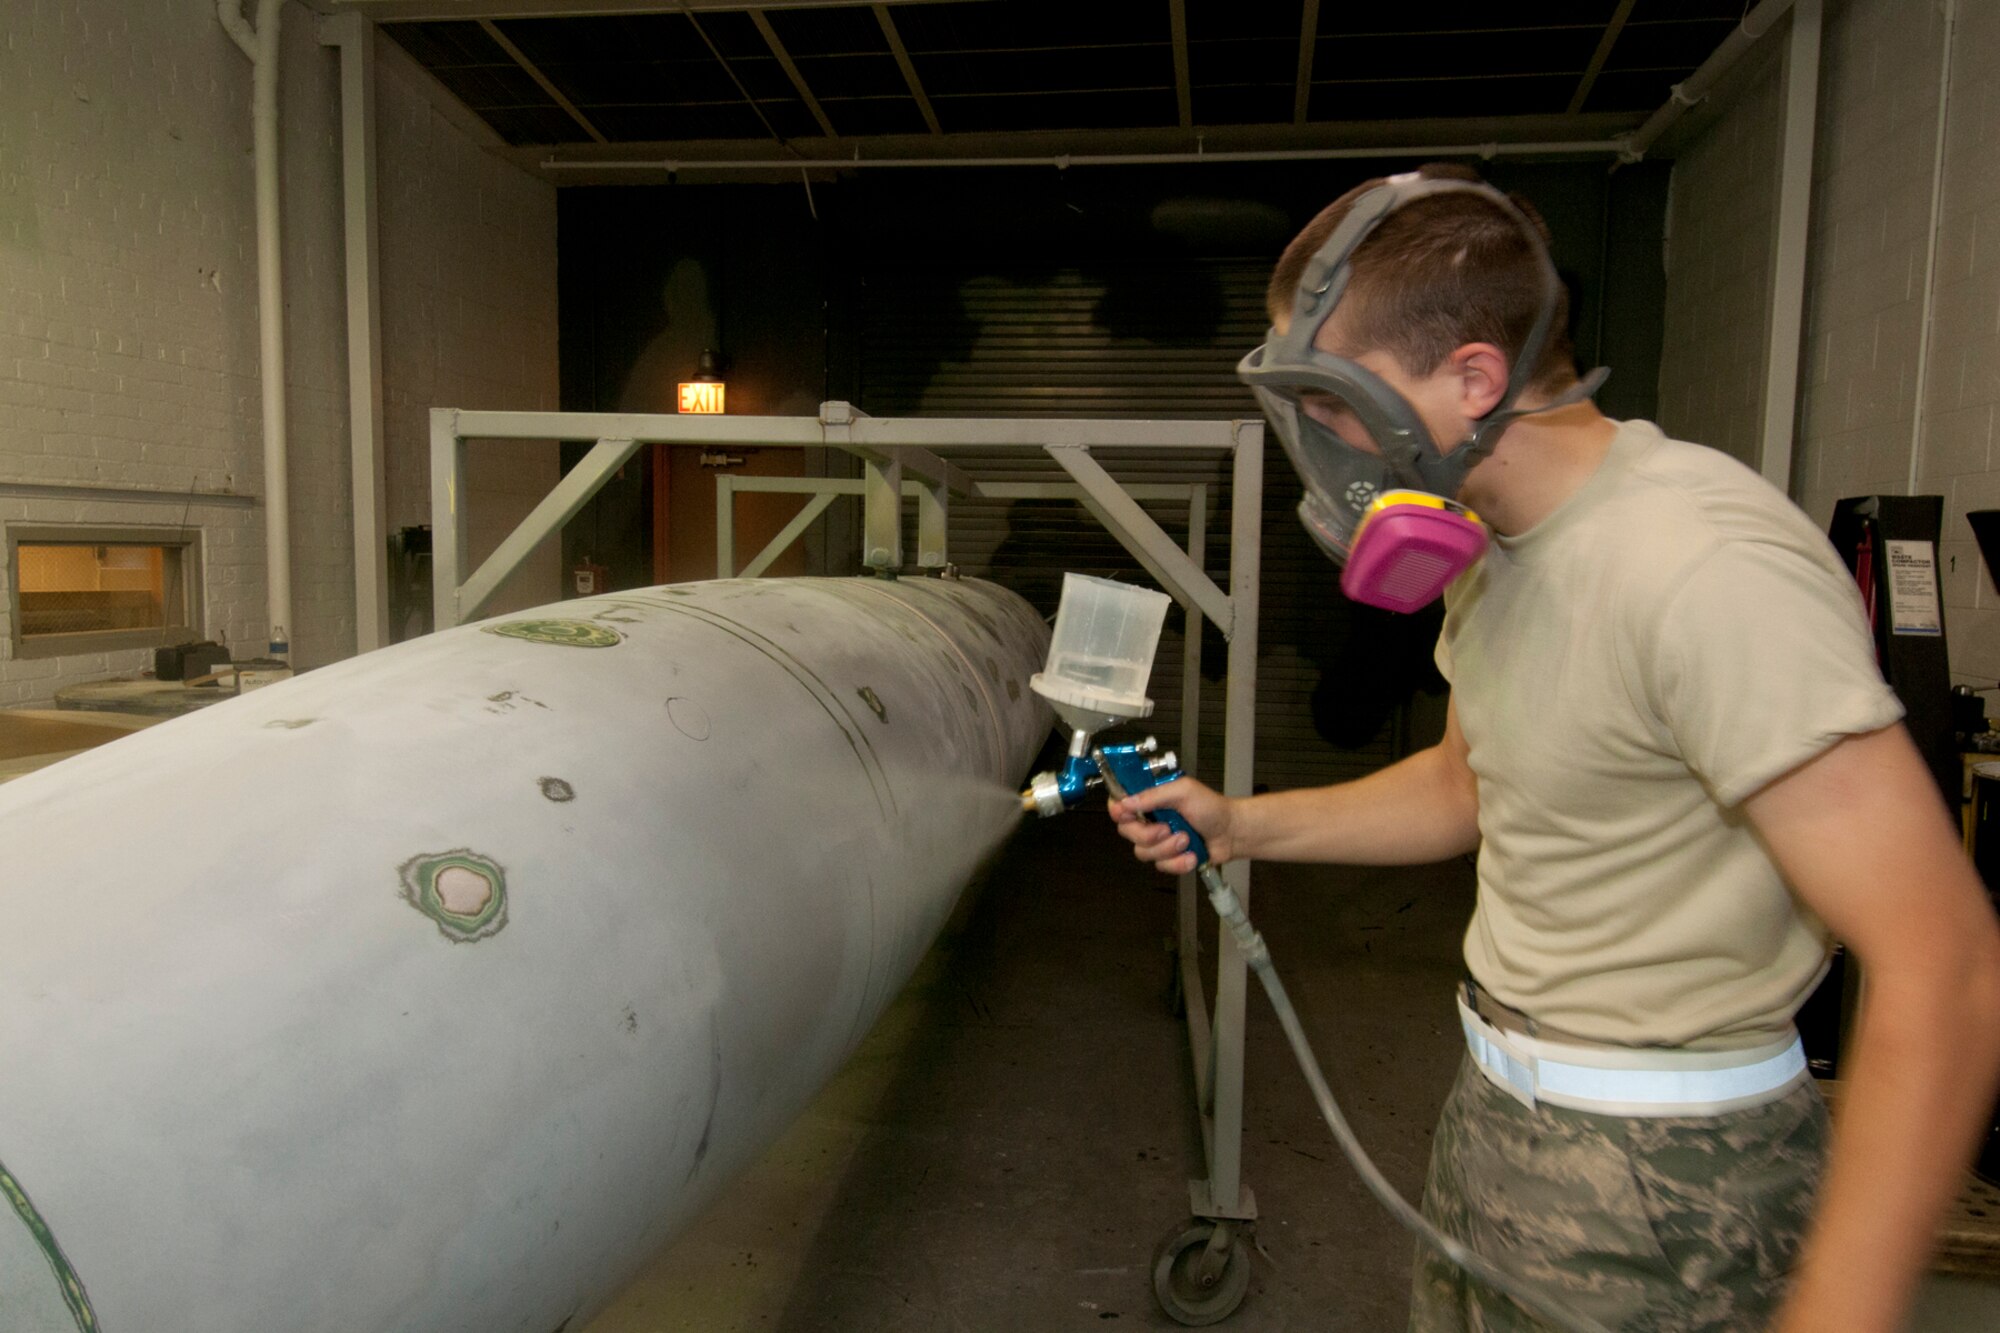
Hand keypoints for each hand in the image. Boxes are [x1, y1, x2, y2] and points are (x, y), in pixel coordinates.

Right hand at [1108, 776, 1235, 874]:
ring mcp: (1158, 840)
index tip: (1126, 815)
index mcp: (1150, 799)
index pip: (1119, 804)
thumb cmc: (1211, 808)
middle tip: (1167, 829)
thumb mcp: (1183, 791)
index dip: (1118, 811)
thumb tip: (1126, 802)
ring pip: (1143, 852)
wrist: (1231, 833)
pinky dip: (1178, 862)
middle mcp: (1150, 819)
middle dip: (1148, 835)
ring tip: (1187, 840)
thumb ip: (1153, 795)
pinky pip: (1160, 866)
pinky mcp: (1167, 858)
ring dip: (1168, 848)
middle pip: (1127, 832)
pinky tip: (1191, 854)